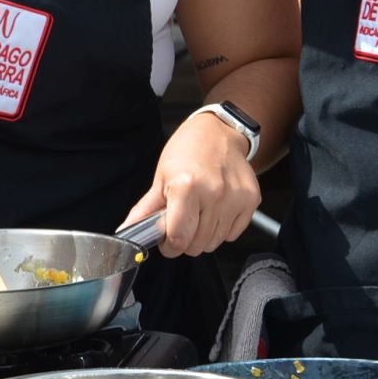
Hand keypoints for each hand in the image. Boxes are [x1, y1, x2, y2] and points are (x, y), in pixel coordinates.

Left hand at [122, 110, 260, 256]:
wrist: (219, 132)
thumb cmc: (188, 150)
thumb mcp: (161, 176)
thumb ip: (146, 208)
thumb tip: (126, 230)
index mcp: (186, 186)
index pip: (178, 237)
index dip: (169, 246)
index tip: (167, 242)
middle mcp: (214, 193)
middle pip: (197, 244)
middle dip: (185, 241)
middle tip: (181, 224)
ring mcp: (235, 198)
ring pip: (215, 242)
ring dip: (203, 236)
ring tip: (198, 214)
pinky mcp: (251, 200)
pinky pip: (233, 234)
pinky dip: (222, 230)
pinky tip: (215, 211)